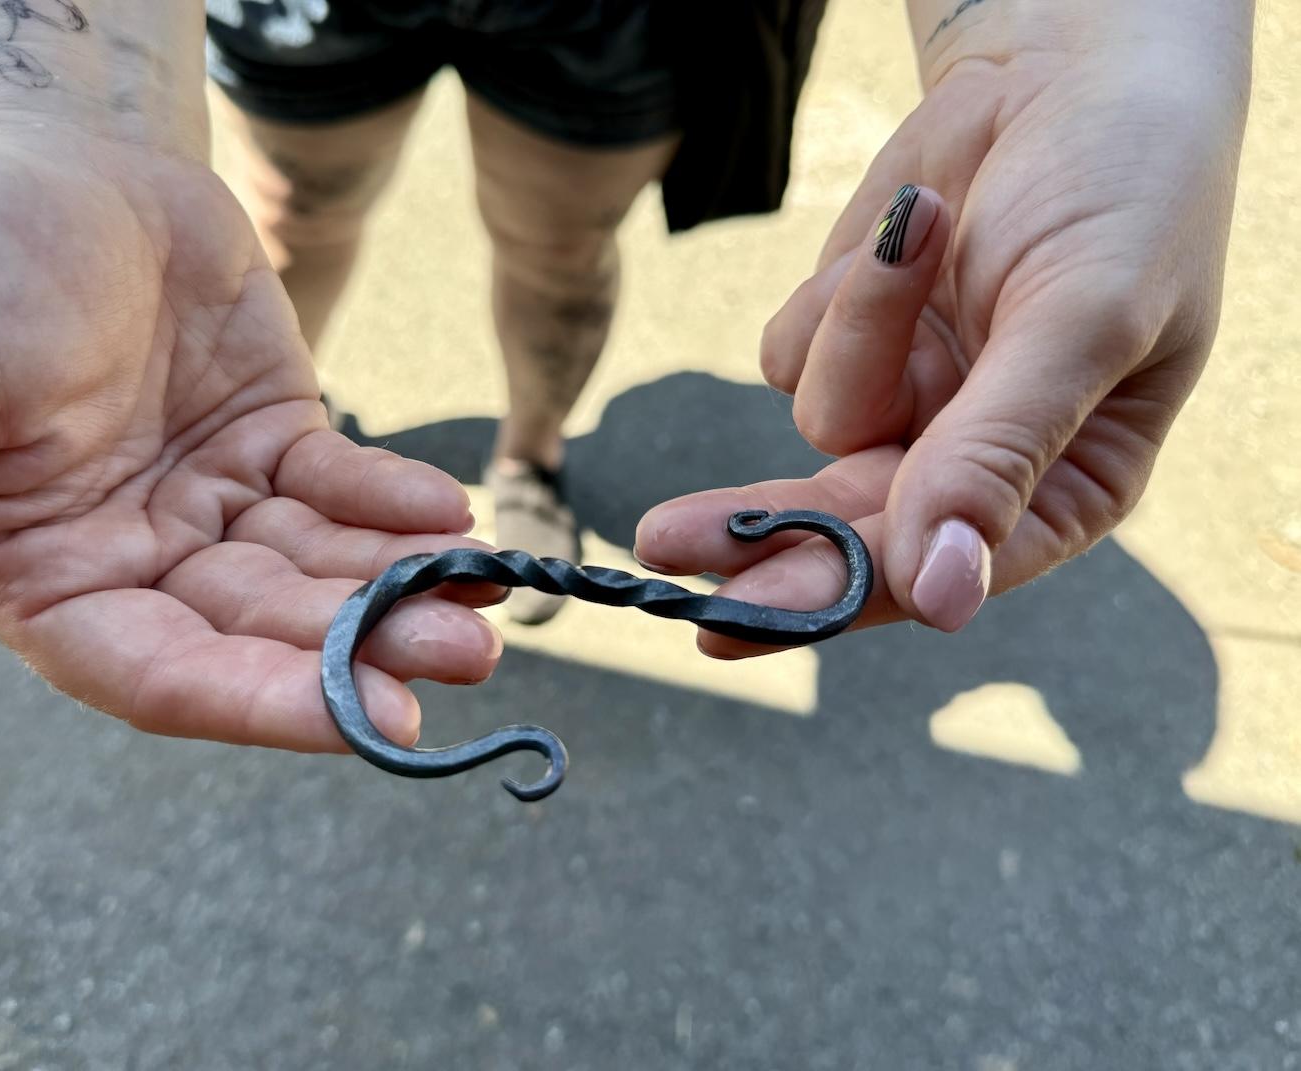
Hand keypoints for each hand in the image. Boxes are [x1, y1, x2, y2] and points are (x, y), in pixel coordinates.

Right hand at [0, 131, 500, 778]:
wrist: (64, 150)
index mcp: (42, 580)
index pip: (159, 673)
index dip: (262, 701)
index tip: (371, 720)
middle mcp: (132, 562)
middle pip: (260, 634)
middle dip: (362, 647)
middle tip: (466, 655)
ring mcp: (212, 508)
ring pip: (315, 574)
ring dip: (401, 589)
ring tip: (486, 598)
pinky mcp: (277, 448)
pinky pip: (344, 494)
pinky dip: (398, 508)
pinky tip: (454, 519)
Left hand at [637, 33, 1248, 655]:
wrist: (1064, 65)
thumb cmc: (1121, 190)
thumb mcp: (1081, 319)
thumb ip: (998, 455)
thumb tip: (942, 595)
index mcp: (1065, 488)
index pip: (940, 572)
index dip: (839, 601)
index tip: (734, 623)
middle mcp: (977, 465)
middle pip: (846, 533)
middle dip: (760, 533)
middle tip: (663, 546)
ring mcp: (911, 403)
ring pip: (819, 422)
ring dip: (858, 325)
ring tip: (924, 228)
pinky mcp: (853, 341)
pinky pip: (794, 354)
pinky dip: (835, 293)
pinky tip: (904, 228)